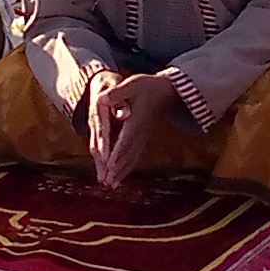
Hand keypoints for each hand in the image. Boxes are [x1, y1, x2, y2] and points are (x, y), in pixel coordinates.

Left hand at [89, 69, 180, 183]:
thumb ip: (118, 93)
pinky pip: (136, 155)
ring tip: (112, 185)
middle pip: (128, 154)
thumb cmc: (147, 85)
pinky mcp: (144, 137)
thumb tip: (102, 98)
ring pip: (132, 157)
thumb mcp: (132, 84)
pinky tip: (122, 176)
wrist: (167, 90)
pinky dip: (128, 167)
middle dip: (117, 169)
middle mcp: (140, 132)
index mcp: (135, 121)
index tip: (109, 166)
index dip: (117, 153)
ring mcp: (143, 136)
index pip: (125, 140)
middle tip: (107, 183)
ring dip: (122, 172)